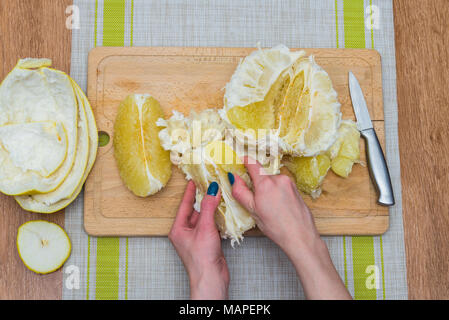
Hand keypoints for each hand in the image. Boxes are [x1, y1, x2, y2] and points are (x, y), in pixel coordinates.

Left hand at [169, 181, 228, 299]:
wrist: (211, 278)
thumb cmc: (202, 258)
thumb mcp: (205, 227)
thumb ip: (208, 207)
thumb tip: (211, 191)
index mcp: (178, 229)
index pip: (185, 205)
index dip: (190, 192)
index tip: (194, 180)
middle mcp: (185, 233)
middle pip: (194, 210)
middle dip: (202, 198)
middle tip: (209, 185)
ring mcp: (196, 238)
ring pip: (203, 218)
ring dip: (210, 208)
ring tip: (217, 195)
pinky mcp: (206, 243)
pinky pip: (210, 225)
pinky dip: (216, 217)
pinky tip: (222, 212)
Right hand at [230, 157, 319, 252]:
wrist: (300, 236)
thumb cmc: (276, 227)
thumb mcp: (253, 211)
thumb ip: (241, 191)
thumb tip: (234, 178)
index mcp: (266, 183)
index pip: (253, 163)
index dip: (245, 160)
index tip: (240, 160)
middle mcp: (279, 179)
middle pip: (263, 173)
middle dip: (257, 181)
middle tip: (254, 197)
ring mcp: (289, 183)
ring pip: (273, 180)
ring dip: (268, 188)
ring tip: (269, 206)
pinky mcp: (296, 188)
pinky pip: (282, 185)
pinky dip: (277, 192)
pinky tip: (278, 206)